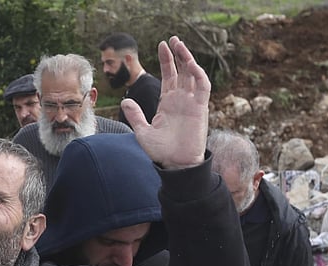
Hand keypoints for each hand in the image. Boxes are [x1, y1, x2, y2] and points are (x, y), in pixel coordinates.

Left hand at [123, 36, 209, 169]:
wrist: (175, 164)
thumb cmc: (161, 151)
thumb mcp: (143, 131)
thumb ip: (135, 115)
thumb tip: (124, 101)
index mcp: (167, 102)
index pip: (168, 76)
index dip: (166, 60)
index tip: (161, 45)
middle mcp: (180, 99)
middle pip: (181, 71)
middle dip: (178, 54)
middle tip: (173, 38)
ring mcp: (191, 102)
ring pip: (193, 75)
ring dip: (188, 59)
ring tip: (180, 44)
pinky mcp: (200, 108)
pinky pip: (203, 87)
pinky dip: (198, 74)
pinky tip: (190, 64)